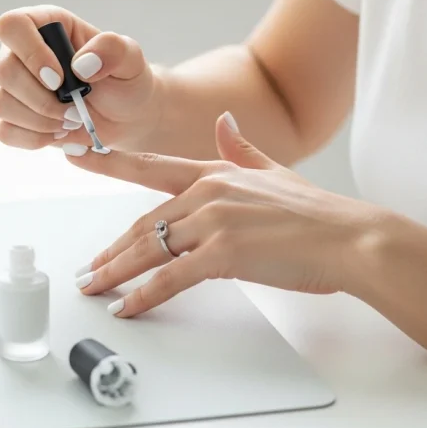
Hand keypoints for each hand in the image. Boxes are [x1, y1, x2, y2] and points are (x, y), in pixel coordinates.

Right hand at [0, 5, 160, 150]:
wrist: (126, 115)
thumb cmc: (125, 80)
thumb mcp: (131, 59)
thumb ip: (113, 50)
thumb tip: (81, 64)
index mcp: (46, 25)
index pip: (12, 25)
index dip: (31, 53)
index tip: (60, 79)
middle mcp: (22, 51)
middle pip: (4, 71)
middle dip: (42, 100)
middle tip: (76, 109)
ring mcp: (13, 84)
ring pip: (0, 102)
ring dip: (40, 121)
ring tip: (71, 120)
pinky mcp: (12, 115)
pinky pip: (4, 130)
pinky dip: (34, 138)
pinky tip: (59, 132)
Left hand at [66, 112, 374, 316]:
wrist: (348, 237)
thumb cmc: (317, 211)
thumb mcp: (275, 170)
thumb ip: (242, 148)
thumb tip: (225, 121)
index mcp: (216, 171)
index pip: (151, 166)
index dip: (110, 164)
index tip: (78, 158)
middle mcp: (208, 191)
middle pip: (144, 222)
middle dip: (111, 249)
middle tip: (88, 268)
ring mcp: (213, 221)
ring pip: (149, 248)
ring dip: (116, 272)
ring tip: (94, 288)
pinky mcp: (223, 254)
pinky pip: (170, 277)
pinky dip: (143, 295)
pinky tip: (126, 306)